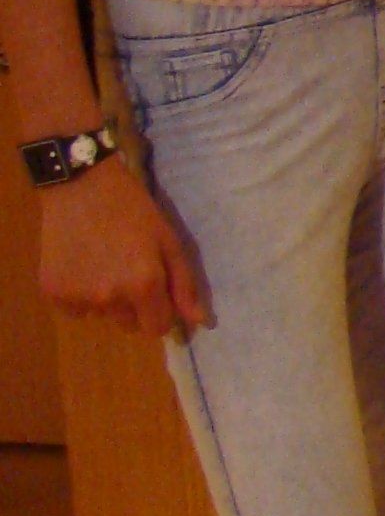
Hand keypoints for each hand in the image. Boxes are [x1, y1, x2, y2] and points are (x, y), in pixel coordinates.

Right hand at [36, 159, 207, 335]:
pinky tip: (81, 266)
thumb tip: (200, 321)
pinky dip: (79, 295)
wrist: (81, 187)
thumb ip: (185, 285)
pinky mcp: (52, 292)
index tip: (156, 293)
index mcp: (143, 286)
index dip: (160, 313)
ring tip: (103, 264)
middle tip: (128, 271)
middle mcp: (110, 298)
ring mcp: (78, 297)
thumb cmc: (133, 211)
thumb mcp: (168, 242)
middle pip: (129, 324)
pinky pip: (75, 309)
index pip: (157, 328)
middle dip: (134, 305)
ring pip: (102, 315)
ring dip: (106, 300)